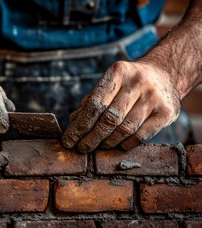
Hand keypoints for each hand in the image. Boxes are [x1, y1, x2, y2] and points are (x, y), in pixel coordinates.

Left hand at [62, 60, 180, 152]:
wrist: (164, 74)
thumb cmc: (128, 83)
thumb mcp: (111, 82)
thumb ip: (93, 99)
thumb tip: (74, 120)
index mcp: (119, 72)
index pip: (95, 104)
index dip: (79, 126)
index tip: (68, 140)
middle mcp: (138, 82)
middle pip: (109, 119)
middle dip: (91, 138)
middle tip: (80, 148)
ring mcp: (154, 97)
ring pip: (124, 129)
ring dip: (107, 143)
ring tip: (96, 147)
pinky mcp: (166, 112)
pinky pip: (140, 136)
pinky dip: (125, 145)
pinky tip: (116, 146)